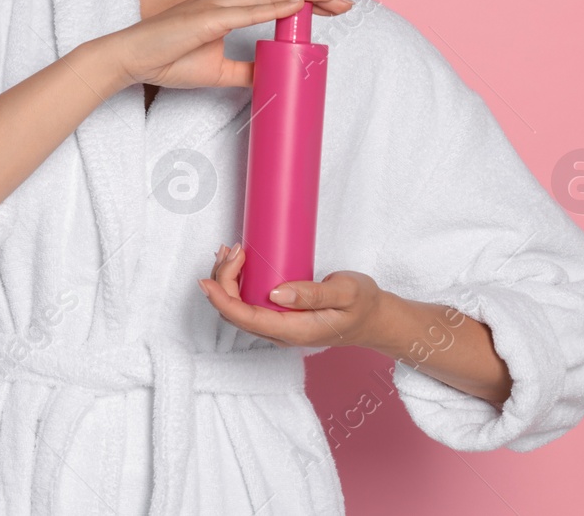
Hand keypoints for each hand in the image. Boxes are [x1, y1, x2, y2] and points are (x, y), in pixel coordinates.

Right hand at [108, 0, 351, 91]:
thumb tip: (274, 75)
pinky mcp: (206, 17)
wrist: (131, 60)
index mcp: (225, 7)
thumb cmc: (167, 59)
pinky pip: (246, 10)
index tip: (332, 5)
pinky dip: (274, 4)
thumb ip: (246, 70)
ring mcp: (215, 4)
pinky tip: (296, 2)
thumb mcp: (218, 70)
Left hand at [197, 243, 387, 349]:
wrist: (375, 319)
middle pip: (235, 313)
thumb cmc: (363, 305)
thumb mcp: (346, 293)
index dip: (221, 299)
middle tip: (232, 249)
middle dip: (223, 281)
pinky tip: (238, 263)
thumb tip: (277, 294)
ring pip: (239, 309)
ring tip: (230, 251)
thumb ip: (313, 294)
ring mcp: (279, 328)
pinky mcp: (280, 318)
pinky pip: (249, 304)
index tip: (208, 278)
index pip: (245, 319)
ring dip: (227, 280)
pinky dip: (237, 283)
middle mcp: (280, 334)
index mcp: (294, 331)